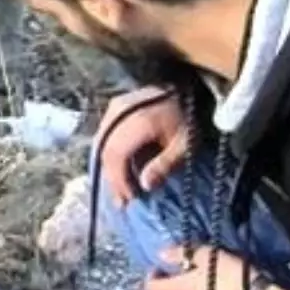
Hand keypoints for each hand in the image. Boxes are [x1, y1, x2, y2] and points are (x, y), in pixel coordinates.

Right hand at [96, 86, 187, 206]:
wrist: (187, 89)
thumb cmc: (188, 118)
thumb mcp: (185, 143)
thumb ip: (165, 164)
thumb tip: (144, 185)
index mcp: (137, 120)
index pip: (116, 155)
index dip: (119, 179)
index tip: (129, 198)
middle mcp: (120, 112)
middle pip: (106, 152)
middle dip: (112, 179)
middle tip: (121, 200)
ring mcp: (114, 108)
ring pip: (101, 145)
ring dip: (109, 170)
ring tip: (121, 189)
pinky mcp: (114, 108)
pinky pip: (104, 136)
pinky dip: (110, 157)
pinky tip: (120, 171)